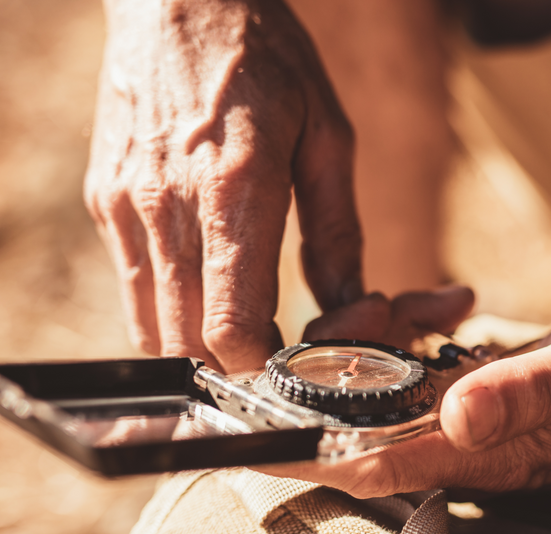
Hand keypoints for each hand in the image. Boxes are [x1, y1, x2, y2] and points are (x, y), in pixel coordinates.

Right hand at [85, 0, 359, 371]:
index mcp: (234, 188)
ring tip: (247, 321)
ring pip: (152, 329)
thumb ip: (337, 231)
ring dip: (200, 345)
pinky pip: (134, 289)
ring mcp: (123, 206)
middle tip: (281, 346)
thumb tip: (352, 305)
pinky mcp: (103, 202)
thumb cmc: (266, 57)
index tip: (298, 359)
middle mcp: (164, 205)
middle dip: (238, 364)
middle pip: (188, 344)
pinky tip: (210, 285)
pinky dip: (172, 310)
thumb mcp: (327, 136)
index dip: (266, 365)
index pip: (231, 326)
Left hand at [265, 308, 550, 497]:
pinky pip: (410, 370)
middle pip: (358, 423)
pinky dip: (410, 329)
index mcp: (484, 454)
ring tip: (429, 299)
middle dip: (337, 361)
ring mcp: (465, 428)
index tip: (240, 434)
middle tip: (373, 306)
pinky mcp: (472, 404)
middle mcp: (461, 450)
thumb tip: (456, 415)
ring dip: (376, 336)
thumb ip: (530, 392)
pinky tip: (446, 304)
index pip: (368, 467)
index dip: (298, 455)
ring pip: (379, 390)